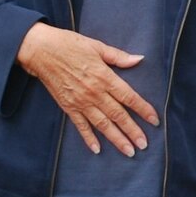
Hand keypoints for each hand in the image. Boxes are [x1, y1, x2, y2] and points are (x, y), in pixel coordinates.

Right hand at [17, 22, 159, 156]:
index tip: (154, 120)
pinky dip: (89, 138)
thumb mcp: (98, 46)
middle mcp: (94, 92)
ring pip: (102, 124)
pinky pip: (81, 126)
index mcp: (105, 77)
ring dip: (116, 139)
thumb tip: (139, 59)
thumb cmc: (70, 45)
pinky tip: (98, 149)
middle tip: (144, 145)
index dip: (143, 109)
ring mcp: (81, 102)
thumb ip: (119, 57)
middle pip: (118, 115)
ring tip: (129, 152)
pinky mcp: (67, 107)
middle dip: (133, 131)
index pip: (129, 97)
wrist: (41, 51)